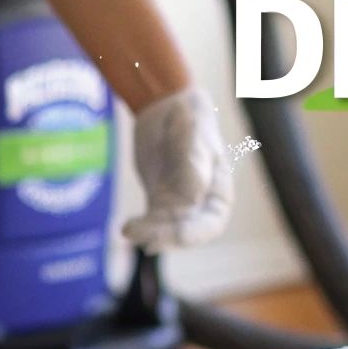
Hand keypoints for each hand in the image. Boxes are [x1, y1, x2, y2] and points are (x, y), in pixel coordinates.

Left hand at [123, 87, 233, 251]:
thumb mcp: (195, 138)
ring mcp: (178, 204)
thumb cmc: (191, 120)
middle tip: (148, 241)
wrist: (169, 108)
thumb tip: (193, 197)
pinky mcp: (158, 200)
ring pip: (165, 229)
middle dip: (167, 237)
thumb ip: (195, 166)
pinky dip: (141, 226)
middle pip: (186, 231)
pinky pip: (151, 220)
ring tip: (130, 231)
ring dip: (150, 234)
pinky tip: (128, 229)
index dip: (196, 235)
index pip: (211, 224)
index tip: (178, 236)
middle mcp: (201, 204)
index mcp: (219, 192)